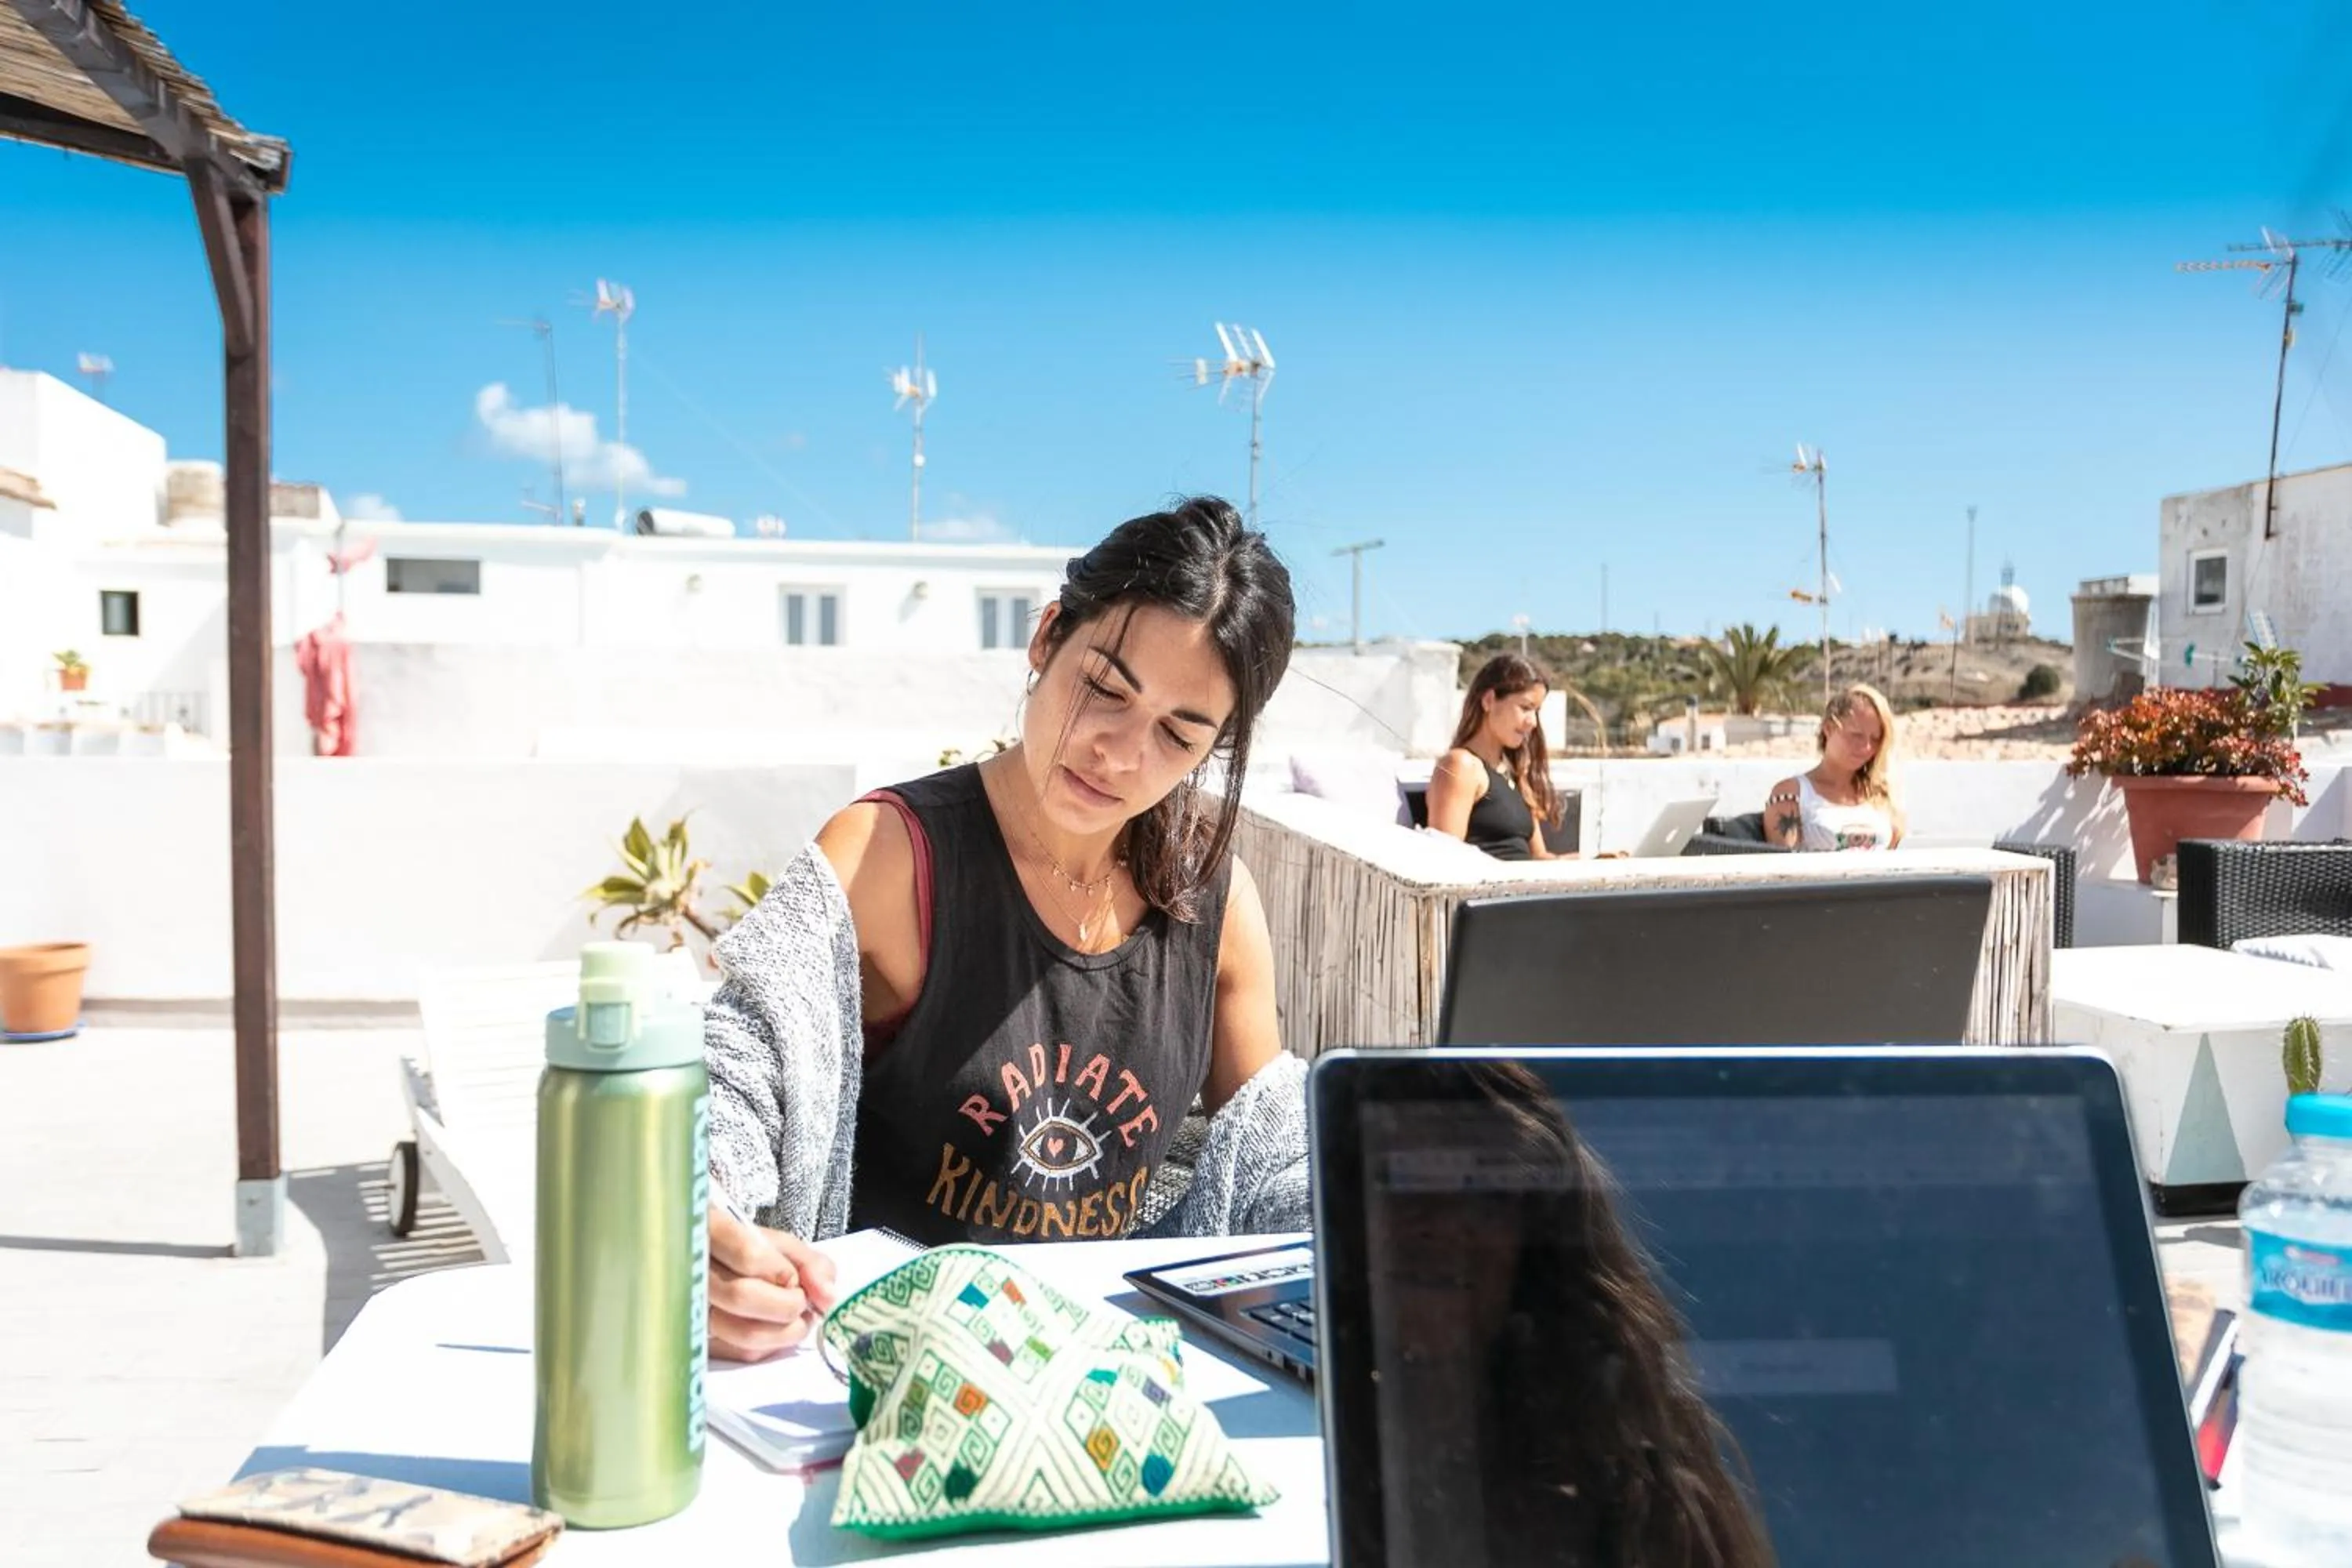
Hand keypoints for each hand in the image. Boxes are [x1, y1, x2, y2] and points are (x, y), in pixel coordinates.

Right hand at [709, 1205, 839, 1361]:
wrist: (716, 1265)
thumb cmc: (750, 1251)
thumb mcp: (782, 1244)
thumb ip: (811, 1264)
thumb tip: (826, 1298)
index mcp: (713, 1231)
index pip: (748, 1255)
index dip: (782, 1272)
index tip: (794, 1278)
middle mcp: (694, 1271)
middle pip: (742, 1296)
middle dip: (787, 1305)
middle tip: (801, 1300)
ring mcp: (692, 1307)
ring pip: (741, 1333)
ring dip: (784, 1332)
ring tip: (795, 1318)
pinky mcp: (698, 1338)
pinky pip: (739, 1353)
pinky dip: (769, 1347)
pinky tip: (774, 1331)